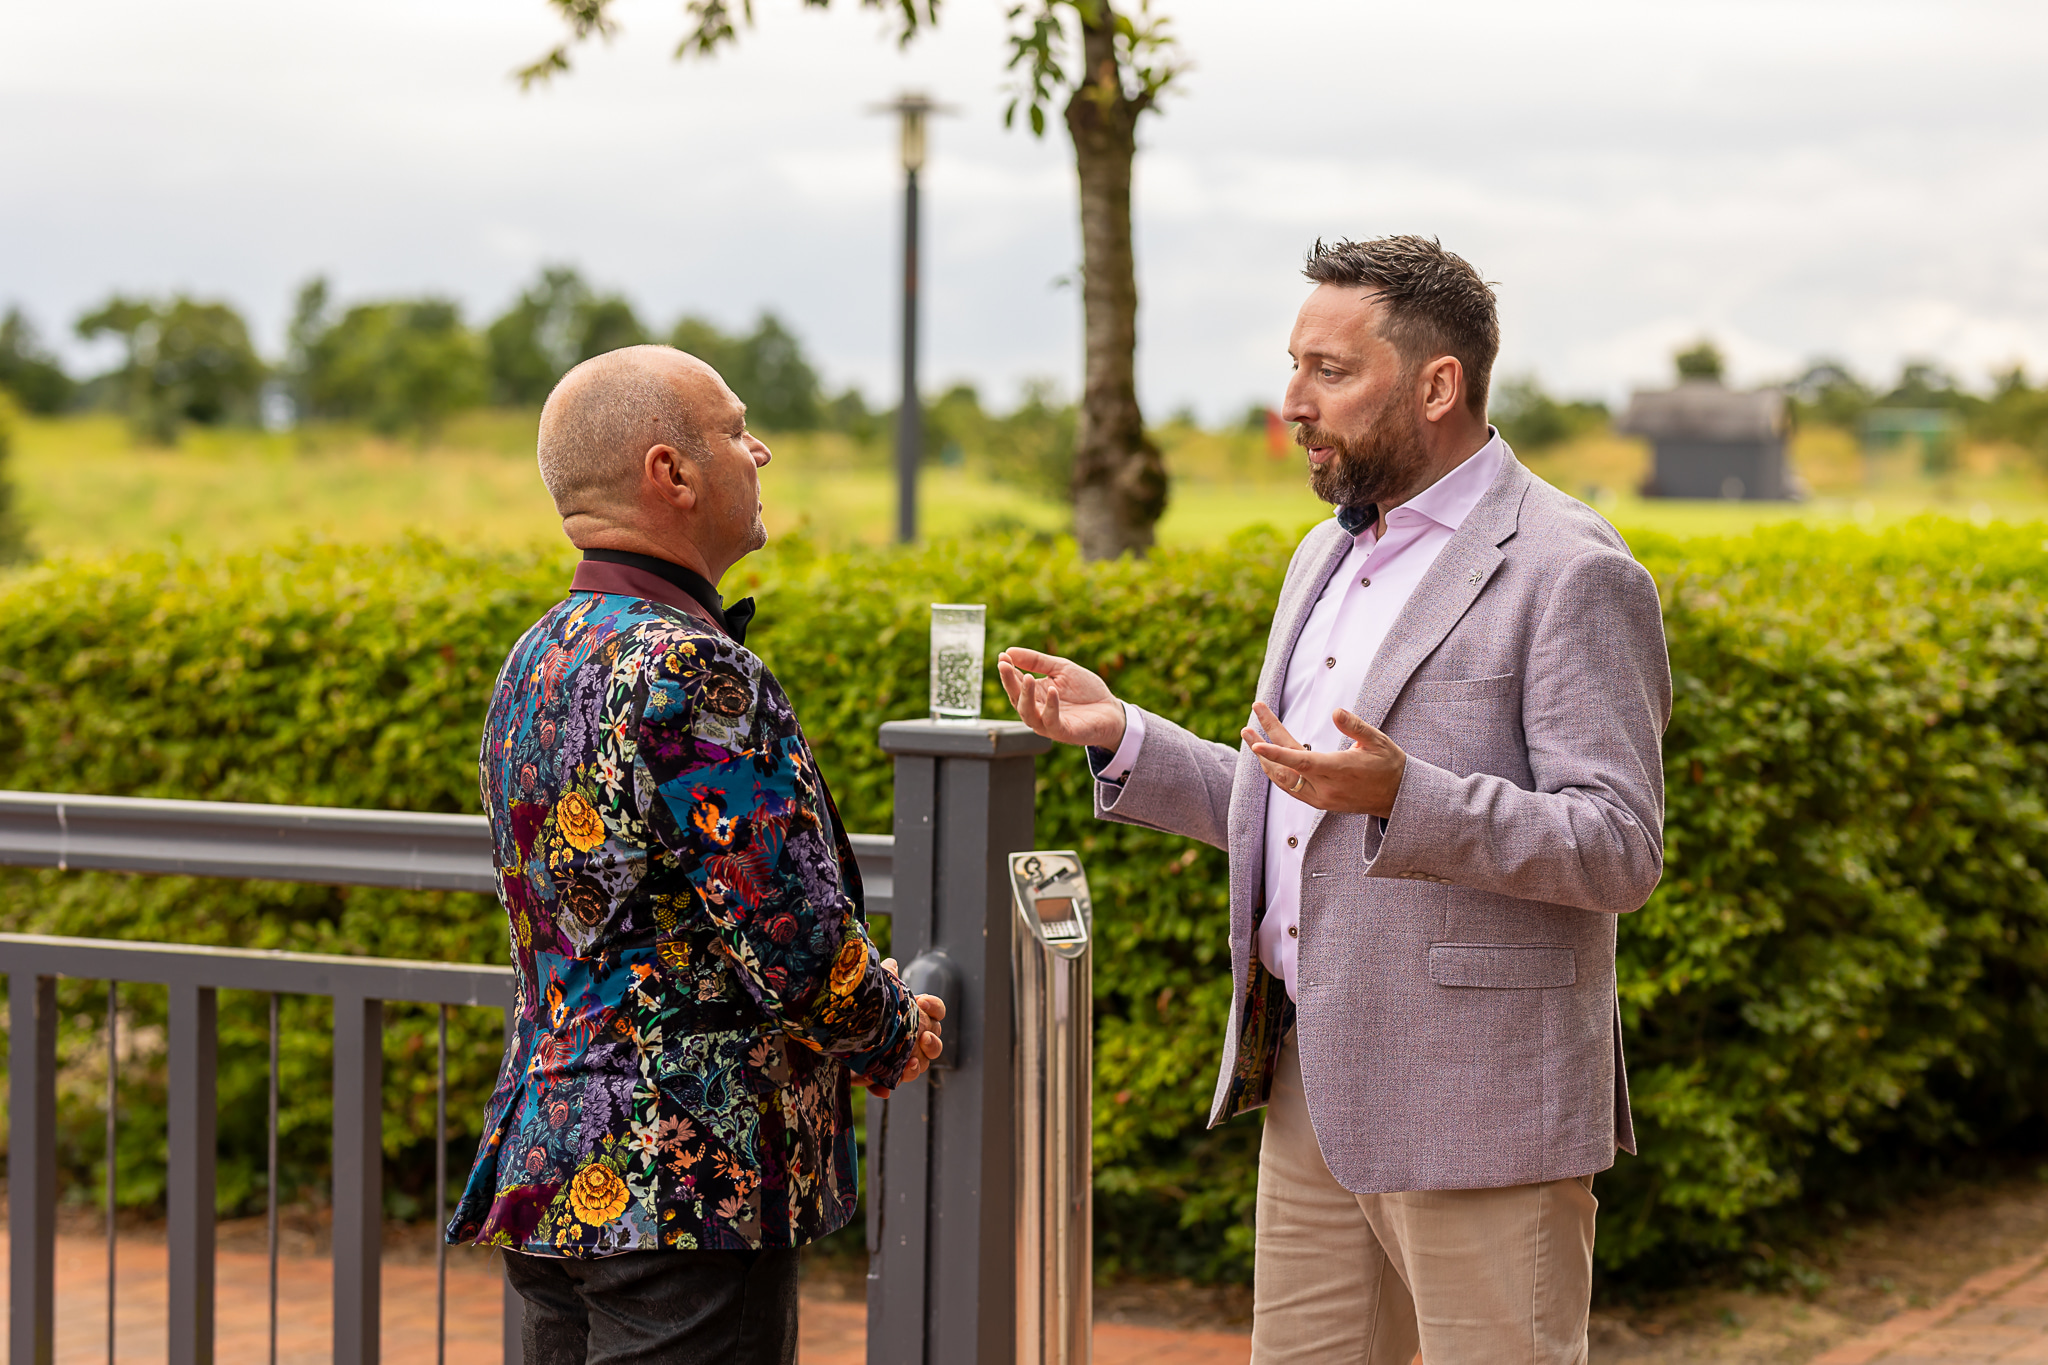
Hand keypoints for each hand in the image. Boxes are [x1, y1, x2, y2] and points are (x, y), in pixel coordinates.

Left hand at [857, 960, 946, 1096]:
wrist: (836, 1039)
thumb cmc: (863, 1015)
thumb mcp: (872, 998)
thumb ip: (885, 982)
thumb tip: (892, 962)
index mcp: (916, 1017)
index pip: (936, 1012)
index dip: (934, 1007)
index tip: (922, 1002)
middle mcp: (915, 1038)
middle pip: (936, 1042)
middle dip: (933, 1040)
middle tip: (923, 1037)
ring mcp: (905, 1057)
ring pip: (923, 1063)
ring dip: (919, 1064)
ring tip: (910, 1062)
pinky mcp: (888, 1074)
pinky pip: (896, 1080)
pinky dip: (892, 1082)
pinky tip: (888, 1083)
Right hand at [997, 648, 1125, 748]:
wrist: (1111, 709)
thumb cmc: (1085, 691)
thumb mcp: (1061, 669)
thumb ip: (1037, 661)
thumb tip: (1009, 651)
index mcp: (1035, 695)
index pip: (1015, 684)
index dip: (1007, 671)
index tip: (1002, 657)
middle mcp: (1038, 711)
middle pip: (1016, 699)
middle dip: (1009, 682)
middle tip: (1005, 665)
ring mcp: (1049, 724)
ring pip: (1028, 714)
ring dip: (1025, 696)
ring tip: (1027, 678)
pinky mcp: (1064, 732)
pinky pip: (1052, 721)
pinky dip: (1051, 706)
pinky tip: (1052, 691)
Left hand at [1241, 701, 1406, 818]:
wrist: (1398, 798)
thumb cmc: (1389, 764)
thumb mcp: (1378, 741)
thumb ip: (1355, 727)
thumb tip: (1335, 712)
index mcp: (1339, 769)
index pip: (1301, 760)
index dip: (1276, 751)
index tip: (1256, 742)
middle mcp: (1326, 787)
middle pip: (1286, 768)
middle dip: (1262, 746)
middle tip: (1246, 726)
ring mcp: (1321, 798)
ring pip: (1284, 782)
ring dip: (1265, 760)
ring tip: (1250, 737)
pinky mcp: (1320, 803)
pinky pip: (1291, 789)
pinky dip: (1276, 772)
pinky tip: (1267, 758)